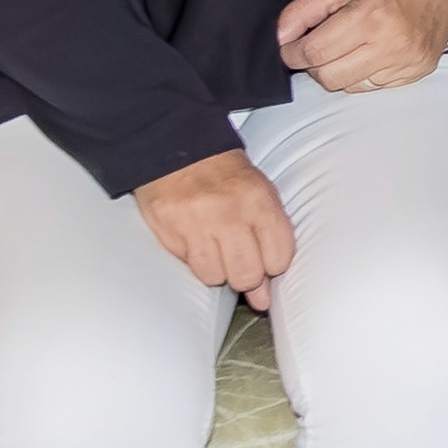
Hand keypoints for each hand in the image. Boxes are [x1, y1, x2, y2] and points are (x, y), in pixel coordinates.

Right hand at [134, 147, 299, 306]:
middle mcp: (229, 213)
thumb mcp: (260, 193)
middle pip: (246, 275)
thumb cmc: (225, 176)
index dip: (273, 265)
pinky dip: (194, 260)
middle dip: (246, 276)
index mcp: (259, 200)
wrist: (178, 149)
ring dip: (217, 269)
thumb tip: (263, 298)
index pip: (278, 258)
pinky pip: (188, 265)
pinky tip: (196, 240)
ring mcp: (196, 223)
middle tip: (239, 258)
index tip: (266, 259)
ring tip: (216, 246)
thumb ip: (270, 240)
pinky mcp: (169, 231)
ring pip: (214, 277)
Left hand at [276, 0, 447, 96]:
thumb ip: (305, 8)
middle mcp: (391, 45)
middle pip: (329, 78)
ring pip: (350, 87)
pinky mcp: (416, 73)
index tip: (291, 44)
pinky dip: (363, 73)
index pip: (314, 53)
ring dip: (339, 70)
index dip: (293, 52)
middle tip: (320, 42)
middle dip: (314, 63)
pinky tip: (372, 50)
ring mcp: (407, 63)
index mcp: (370, 16)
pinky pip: (374, 87)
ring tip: (350, 43)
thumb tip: (279, 37)